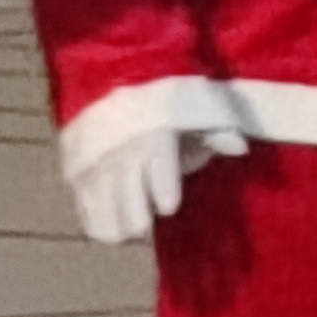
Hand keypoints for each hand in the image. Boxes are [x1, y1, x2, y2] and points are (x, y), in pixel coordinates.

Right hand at [65, 123, 238, 242]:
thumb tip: (241, 147)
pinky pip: (87, 218)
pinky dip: (100, 224)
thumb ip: (217, 134)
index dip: (166, 197)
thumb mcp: (194, 116)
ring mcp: (95, 170)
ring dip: (121, 227)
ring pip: (108, 222)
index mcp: (155, 142)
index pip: (161, 184)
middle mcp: (122, 158)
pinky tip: (110, 217)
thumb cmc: (163, 112)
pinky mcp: (75, 178)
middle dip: (143, 220)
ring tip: (130, 217)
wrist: (110, 89)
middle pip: (133, 216)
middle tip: (147, 213)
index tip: (168, 203)